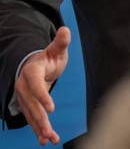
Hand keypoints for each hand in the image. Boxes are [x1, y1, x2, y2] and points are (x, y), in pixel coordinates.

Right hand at [14, 26, 70, 145]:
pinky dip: (38, 130)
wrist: (35, 65)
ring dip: (40, 128)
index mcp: (31, 72)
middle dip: (40, 119)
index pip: (35, 86)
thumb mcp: (56, 50)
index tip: (52, 108)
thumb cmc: (49, 57)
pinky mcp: (28, 105)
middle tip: (50, 131)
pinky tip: (46, 140)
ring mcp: (24, 97)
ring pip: (32, 114)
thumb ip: (61, 42)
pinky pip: (32, 118)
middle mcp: (24, 87)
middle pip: (32, 105)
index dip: (43, 97)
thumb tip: (66, 30)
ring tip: (49, 139)